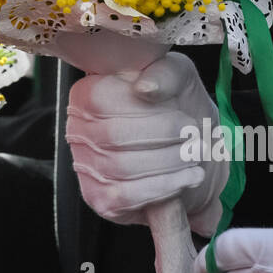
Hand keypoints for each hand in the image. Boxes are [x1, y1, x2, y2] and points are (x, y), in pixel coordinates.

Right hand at [65, 53, 224, 234]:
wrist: (193, 151)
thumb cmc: (178, 108)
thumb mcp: (179, 78)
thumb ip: (164, 73)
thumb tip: (144, 87)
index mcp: (87, 93)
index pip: (101, 99)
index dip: (147, 111)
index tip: (183, 117)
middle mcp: (78, 130)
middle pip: (114, 135)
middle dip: (164, 138)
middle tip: (193, 137)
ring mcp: (86, 167)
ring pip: (122, 166)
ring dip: (169, 162)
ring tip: (194, 155)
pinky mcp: (101, 199)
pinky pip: (126, 195)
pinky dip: (164, 186)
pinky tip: (187, 177)